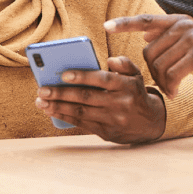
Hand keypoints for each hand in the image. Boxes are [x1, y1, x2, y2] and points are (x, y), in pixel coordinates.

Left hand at [34, 55, 166, 143]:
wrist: (151, 123)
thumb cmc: (135, 93)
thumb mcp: (136, 75)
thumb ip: (124, 64)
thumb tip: (109, 60)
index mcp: (127, 86)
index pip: (103, 79)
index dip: (83, 77)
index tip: (63, 74)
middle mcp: (120, 103)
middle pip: (87, 98)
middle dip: (62, 94)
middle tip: (42, 89)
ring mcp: (113, 120)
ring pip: (81, 112)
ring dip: (58, 107)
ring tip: (41, 101)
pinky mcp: (106, 133)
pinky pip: (82, 124)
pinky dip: (65, 117)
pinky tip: (52, 111)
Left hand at [104, 13, 192, 113]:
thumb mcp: (186, 48)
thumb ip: (167, 40)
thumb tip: (145, 35)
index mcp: (179, 21)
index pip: (145, 21)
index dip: (125, 24)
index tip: (107, 27)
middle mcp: (185, 25)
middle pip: (149, 51)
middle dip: (154, 72)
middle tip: (167, 82)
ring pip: (159, 65)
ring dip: (163, 82)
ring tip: (174, 88)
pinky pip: (172, 74)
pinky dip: (172, 87)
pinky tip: (178, 93)